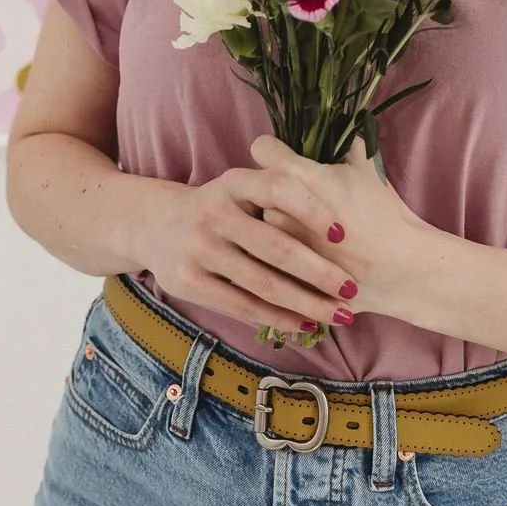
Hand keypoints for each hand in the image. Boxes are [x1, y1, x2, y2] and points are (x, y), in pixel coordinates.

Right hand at [137, 159, 364, 339]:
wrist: (154, 224)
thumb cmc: (219, 207)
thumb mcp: (240, 186)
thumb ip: (278, 191)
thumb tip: (344, 208)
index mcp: (233, 181)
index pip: (279, 189)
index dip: (313, 209)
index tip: (343, 234)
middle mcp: (214, 212)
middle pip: (277, 246)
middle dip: (320, 272)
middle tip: (353, 288)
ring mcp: (200, 249)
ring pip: (264, 283)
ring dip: (307, 303)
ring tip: (339, 314)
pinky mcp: (190, 282)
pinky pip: (243, 306)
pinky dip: (278, 318)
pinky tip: (305, 324)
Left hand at [249, 131, 427, 325]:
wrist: (399, 268)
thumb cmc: (382, 214)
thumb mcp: (366, 166)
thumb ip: (342, 140)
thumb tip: (334, 125)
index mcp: (295, 178)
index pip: (261, 148)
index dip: (275, 150)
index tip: (286, 158)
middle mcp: (276, 210)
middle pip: (257, 189)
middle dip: (274, 193)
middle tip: (301, 202)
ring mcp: (275, 248)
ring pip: (258, 226)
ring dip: (273, 226)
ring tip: (305, 234)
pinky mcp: (280, 275)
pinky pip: (266, 260)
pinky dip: (278, 258)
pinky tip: (303, 259)